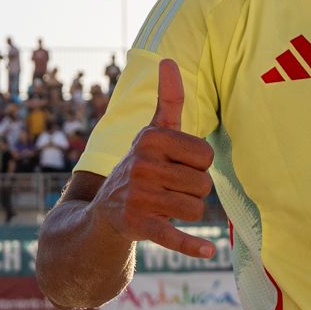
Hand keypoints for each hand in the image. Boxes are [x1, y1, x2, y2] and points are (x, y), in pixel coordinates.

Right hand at [94, 59, 216, 259]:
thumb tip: (167, 58)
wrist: (104, 212)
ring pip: (196, 209)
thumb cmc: (141, 166)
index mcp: (150, 138)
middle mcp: (142, 164)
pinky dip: (191, 246)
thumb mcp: (152, 133)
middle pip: (203, 184)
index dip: (197, 164)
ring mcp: (139, 196)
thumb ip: (167, 99)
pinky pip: (174, 235)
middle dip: (193, 190)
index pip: (205, 155)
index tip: (177, 165)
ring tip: (164, 206)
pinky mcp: (139, 225)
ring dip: (186, 212)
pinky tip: (207, 251)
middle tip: (169, 189)